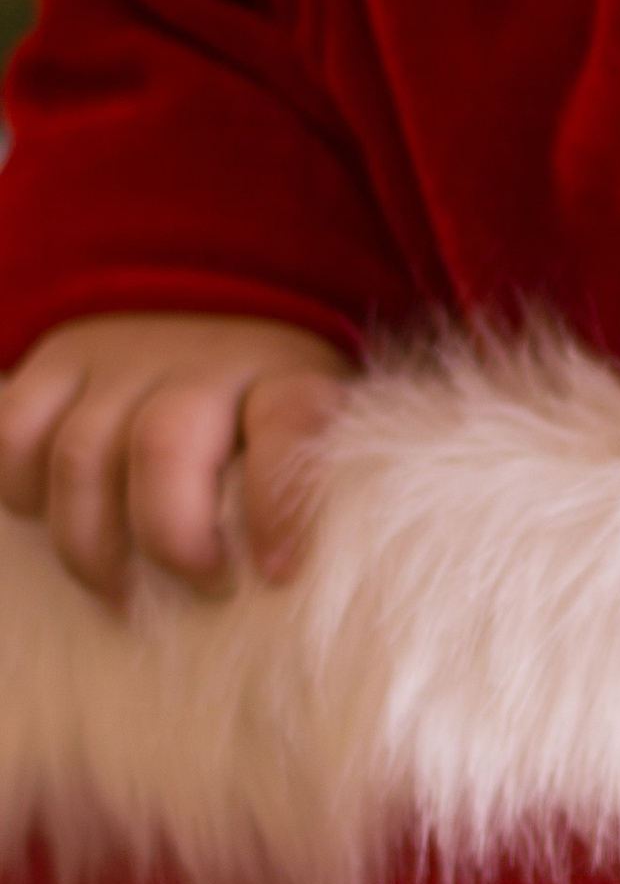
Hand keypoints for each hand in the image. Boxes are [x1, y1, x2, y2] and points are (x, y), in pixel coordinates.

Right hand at [0, 312, 351, 602]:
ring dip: (91, 546)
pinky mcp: (60, 357)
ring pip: (81, 454)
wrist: (222, 286)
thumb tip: (300, 577)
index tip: (278, 573)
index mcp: (283, 373)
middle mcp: (201, 360)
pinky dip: (22, 491)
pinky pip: (17, 429)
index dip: (280, 503)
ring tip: (120, 597)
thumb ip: (317, 480)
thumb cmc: (278, 397)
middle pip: (164, 449)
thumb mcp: (325, 420)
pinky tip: (51, 523)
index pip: (287, 424)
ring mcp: (123, 356)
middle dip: (173, 540)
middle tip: (202, 590)